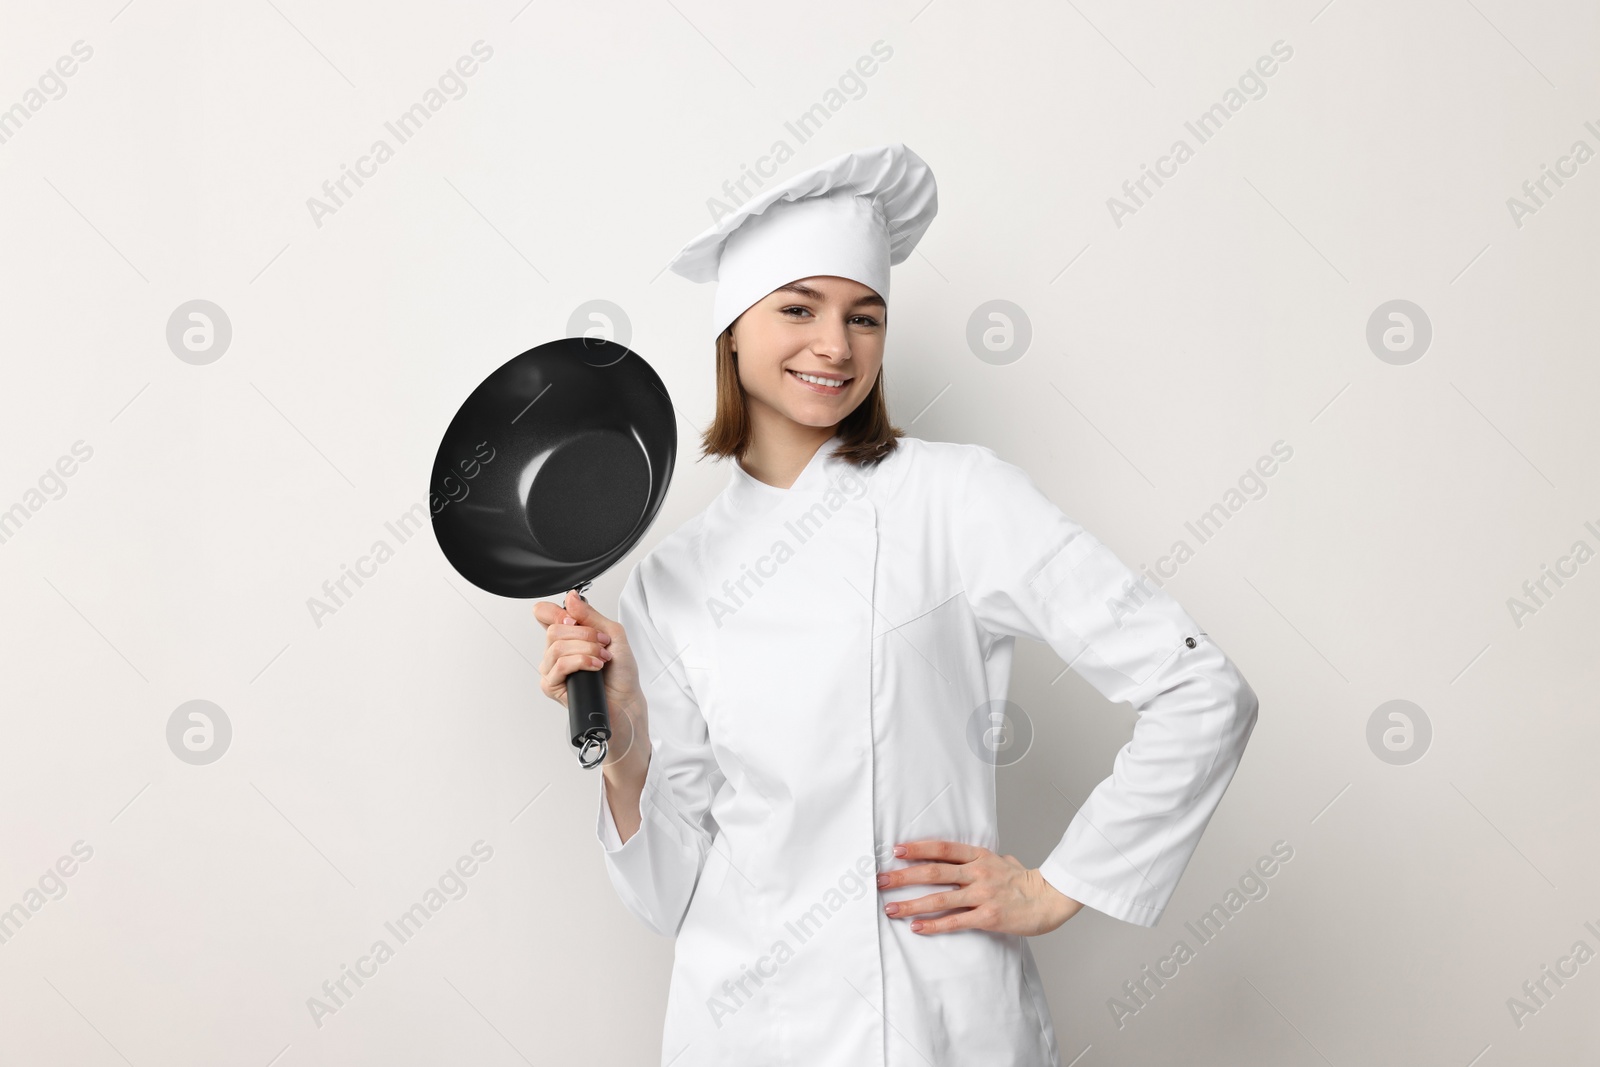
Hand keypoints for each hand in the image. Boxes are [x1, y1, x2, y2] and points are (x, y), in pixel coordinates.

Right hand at [533, 590, 647, 766]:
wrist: (626, 700)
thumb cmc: (621, 673)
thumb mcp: (612, 634)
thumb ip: (590, 615)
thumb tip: (571, 598)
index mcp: (568, 636)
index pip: (544, 614)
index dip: (556, 612)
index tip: (574, 617)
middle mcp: (556, 651)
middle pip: (553, 629)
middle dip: (584, 634)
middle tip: (602, 644)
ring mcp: (552, 669)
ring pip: (556, 647)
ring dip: (586, 649)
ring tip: (601, 658)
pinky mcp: (552, 686)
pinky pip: (558, 665)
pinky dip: (581, 662)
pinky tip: (594, 667)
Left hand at [877, 839, 1084, 936]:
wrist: (1050, 899)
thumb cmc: (1027, 881)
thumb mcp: (1005, 860)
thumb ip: (986, 859)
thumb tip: (976, 857)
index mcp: (980, 856)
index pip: (942, 849)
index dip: (918, 848)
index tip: (896, 850)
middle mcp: (978, 873)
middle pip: (933, 871)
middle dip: (903, 876)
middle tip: (880, 879)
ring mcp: (982, 895)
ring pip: (939, 898)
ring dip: (911, 904)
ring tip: (890, 908)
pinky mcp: (987, 917)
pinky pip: (954, 921)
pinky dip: (933, 925)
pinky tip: (916, 927)